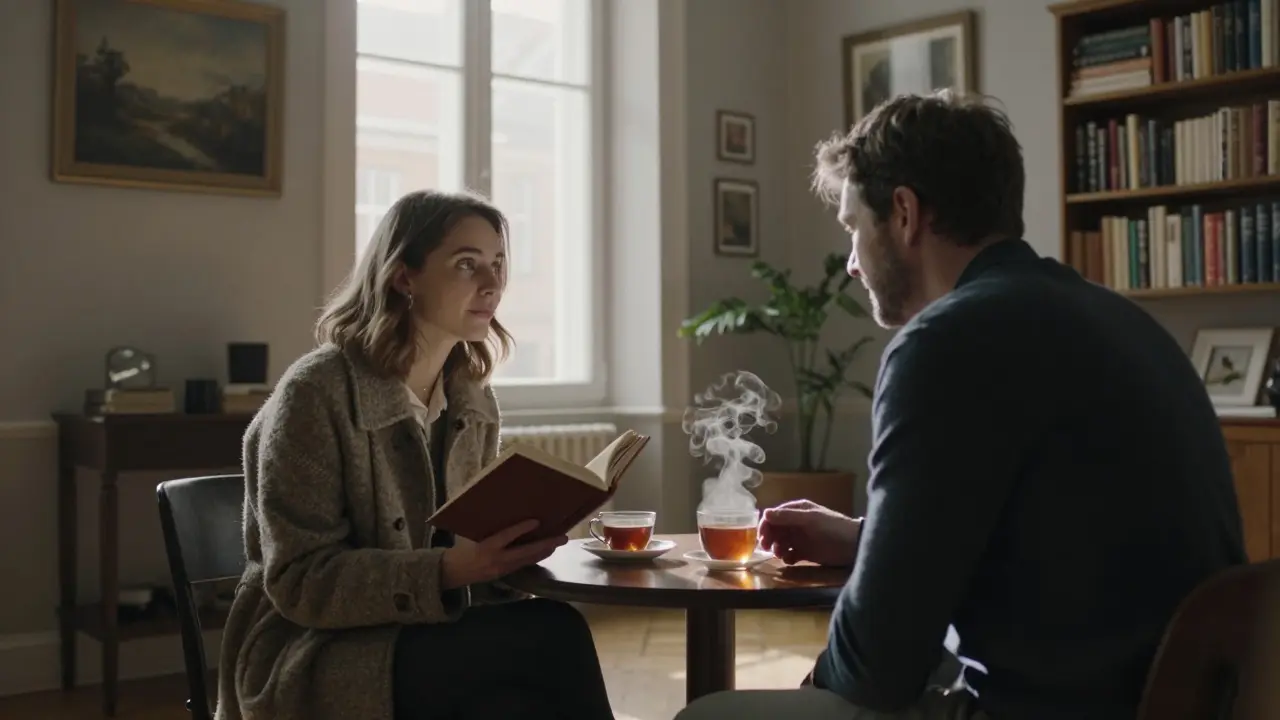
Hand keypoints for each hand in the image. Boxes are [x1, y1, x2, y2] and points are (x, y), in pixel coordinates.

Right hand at [440, 519, 566, 589]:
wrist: (453, 572)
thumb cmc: (462, 548)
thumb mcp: (473, 536)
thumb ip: (490, 529)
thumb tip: (506, 513)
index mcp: (487, 546)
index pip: (507, 536)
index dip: (522, 529)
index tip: (537, 521)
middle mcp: (497, 559)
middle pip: (526, 552)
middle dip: (546, 545)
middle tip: (562, 538)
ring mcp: (502, 569)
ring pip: (528, 560)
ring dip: (544, 552)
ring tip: (558, 544)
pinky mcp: (505, 574)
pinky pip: (524, 565)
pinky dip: (535, 558)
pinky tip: (544, 552)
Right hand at [759, 500, 860, 566]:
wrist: (854, 545)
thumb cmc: (832, 528)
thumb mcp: (810, 520)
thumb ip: (788, 517)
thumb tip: (765, 513)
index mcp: (797, 511)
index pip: (774, 516)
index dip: (766, 526)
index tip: (762, 537)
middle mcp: (796, 523)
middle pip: (775, 530)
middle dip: (769, 539)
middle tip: (767, 549)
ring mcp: (800, 538)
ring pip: (780, 543)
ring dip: (777, 549)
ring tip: (781, 555)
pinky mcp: (805, 553)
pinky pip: (790, 555)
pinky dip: (787, 558)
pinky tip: (791, 560)